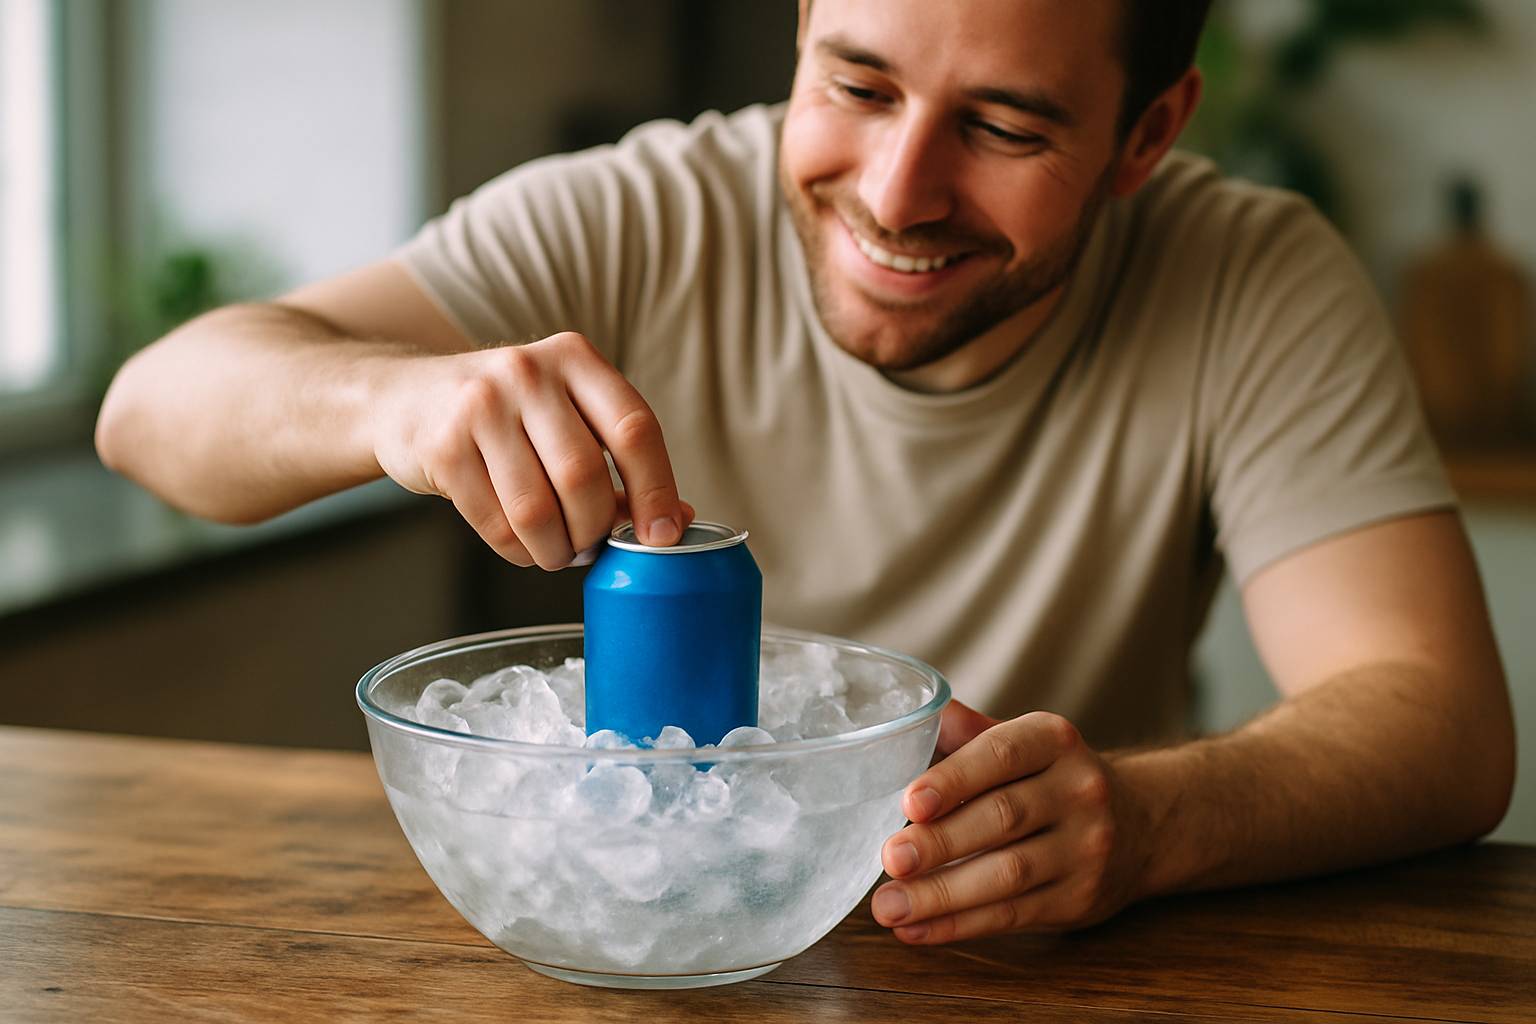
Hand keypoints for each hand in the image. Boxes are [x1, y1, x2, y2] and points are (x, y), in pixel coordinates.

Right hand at [370, 331, 693, 568]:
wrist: (404, 397)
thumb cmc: (507, 417)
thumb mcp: (565, 415)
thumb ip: (618, 461)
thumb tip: (672, 522)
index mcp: (575, 359)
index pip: (634, 429)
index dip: (655, 490)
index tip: (661, 536)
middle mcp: (527, 372)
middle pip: (583, 477)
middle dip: (594, 528)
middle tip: (590, 545)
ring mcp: (479, 406)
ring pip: (537, 509)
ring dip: (556, 549)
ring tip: (558, 550)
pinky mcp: (442, 446)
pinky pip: (496, 524)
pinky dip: (518, 550)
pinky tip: (522, 543)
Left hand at [871, 701, 1145, 943]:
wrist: (1139, 825)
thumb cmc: (1050, 778)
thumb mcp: (1022, 743)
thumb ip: (967, 732)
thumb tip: (911, 715)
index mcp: (1054, 740)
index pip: (1001, 754)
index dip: (954, 778)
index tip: (910, 802)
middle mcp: (1079, 790)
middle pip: (1002, 817)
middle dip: (941, 842)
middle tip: (890, 858)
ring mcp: (1086, 848)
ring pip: (1008, 874)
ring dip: (941, 894)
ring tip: (888, 906)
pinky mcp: (1081, 899)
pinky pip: (1013, 915)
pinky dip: (958, 925)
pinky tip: (916, 929)